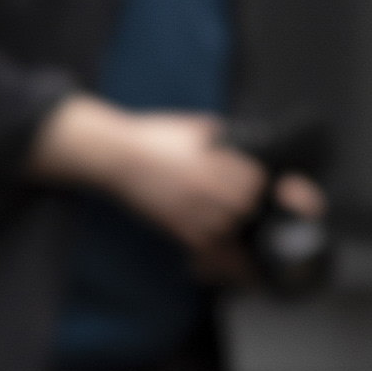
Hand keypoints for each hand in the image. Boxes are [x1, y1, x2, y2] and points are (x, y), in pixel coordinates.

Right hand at [30, 99, 265, 254]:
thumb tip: (236, 138)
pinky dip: (211, 244)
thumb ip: (217, 133)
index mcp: (212, 160)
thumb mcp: (189, 125)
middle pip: (245, 206)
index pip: (253, 179)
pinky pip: (204, 245)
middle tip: (241, 203)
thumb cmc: (151, 137)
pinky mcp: (174, 225)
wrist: (116, 157)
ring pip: (227, 229)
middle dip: (246, 204)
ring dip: (230, 225)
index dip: (255, 181)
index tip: (251, 182)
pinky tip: (211, 238)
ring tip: (227, 221)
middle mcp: (205, 187)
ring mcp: (190, 209)